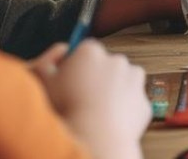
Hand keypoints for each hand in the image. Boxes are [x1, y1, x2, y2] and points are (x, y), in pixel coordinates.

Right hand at [33, 40, 148, 156]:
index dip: (78, 66)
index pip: (86, 50)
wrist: (96, 136)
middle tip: (83, 97)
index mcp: (91, 51)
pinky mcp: (143, 101)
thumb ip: (47, 63)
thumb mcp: (44, 81)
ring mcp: (134, 81)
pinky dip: (124, 110)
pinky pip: (132, 103)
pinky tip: (109, 121)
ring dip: (114, 90)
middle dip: (98, 77)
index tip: (71, 81)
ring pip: (123, 81)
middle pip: (106, 64)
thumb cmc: (67, 108)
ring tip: (97, 110)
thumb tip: (59, 53)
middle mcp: (117, 60)